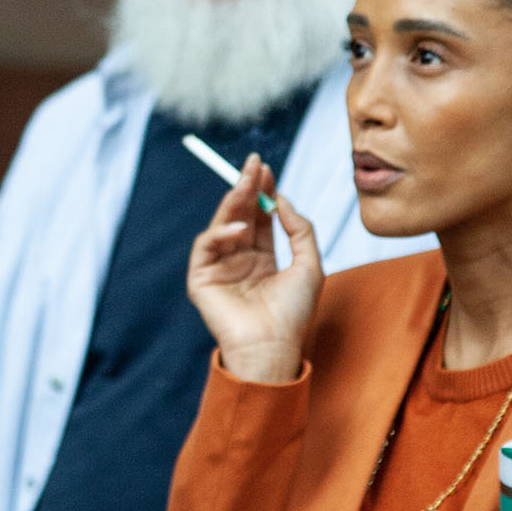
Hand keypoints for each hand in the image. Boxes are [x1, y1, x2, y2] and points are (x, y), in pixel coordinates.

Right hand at [185, 157, 322, 385]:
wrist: (273, 347)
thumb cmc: (293, 313)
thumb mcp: (310, 264)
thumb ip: (300, 229)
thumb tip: (282, 200)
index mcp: (262, 259)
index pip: (260, 217)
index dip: (263, 192)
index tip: (267, 169)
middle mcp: (239, 261)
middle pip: (240, 215)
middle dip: (246, 188)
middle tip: (253, 164)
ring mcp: (219, 269)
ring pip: (221, 225)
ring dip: (233, 202)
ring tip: (246, 184)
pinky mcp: (201, 279)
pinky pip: (206, 247)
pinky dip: (220, 234)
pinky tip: (239, 228)